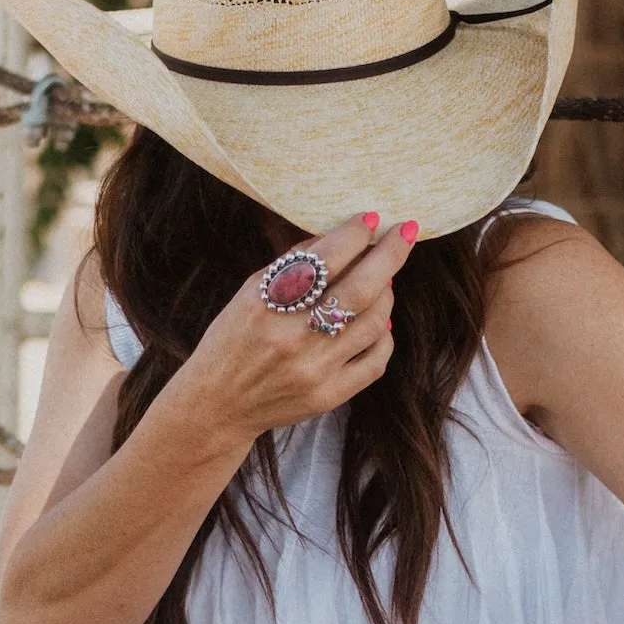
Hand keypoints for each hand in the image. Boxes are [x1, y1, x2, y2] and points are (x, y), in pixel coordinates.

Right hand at [168, 213, 415, 458]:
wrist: (218, 405)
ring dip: (386, 293)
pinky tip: (377, 322)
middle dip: (390, 254)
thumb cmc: (233, 340)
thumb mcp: (249, 293)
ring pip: (374, 322)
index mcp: (266, 303)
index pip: (324, 260)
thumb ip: (292, 265)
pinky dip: (384, 335)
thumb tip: (341, 235)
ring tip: (382, 281)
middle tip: (405, 232)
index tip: (371, 219)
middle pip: (360, 289)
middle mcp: (292, 336)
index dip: (354, 235)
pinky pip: (376, 360)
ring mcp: (314, 369)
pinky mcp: (329, 395)